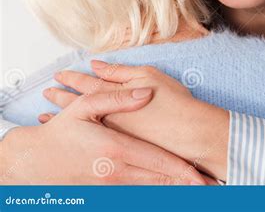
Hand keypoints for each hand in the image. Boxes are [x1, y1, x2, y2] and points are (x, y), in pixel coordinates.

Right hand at [0, 88, 205, 184]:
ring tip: (197, 188)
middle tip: (209, 186)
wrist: (36, 162)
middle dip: (184, 184)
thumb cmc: (61, 134)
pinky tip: (170, 188)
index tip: (201, 177)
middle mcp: (118, 171)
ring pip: (151, 188)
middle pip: (160, 180)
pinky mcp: (108, 189)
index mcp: (116, 149)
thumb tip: (144, 93)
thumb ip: (117, 99)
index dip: (182, 171)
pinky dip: (156, 190)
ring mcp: (113, 183)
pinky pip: (138, 190)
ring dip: (174, 188)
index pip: (158, 162)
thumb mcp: (85, 108)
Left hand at [41, 60, 228, 180]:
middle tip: (46, 95)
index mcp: (113, 95)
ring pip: (81, 123)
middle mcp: (107, 115)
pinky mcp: (120, 147)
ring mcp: (112, 132)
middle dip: (61, 98)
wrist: (188, 133)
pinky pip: (91, 138)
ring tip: (48, 115)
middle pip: (77, 105)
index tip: (57, 76)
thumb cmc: (172, 103)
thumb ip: (120, 72)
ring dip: (65, 117)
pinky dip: (78, 135)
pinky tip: (72, 135)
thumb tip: (97, 65)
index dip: (71, 78)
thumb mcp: (148, 76)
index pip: (86, 84)